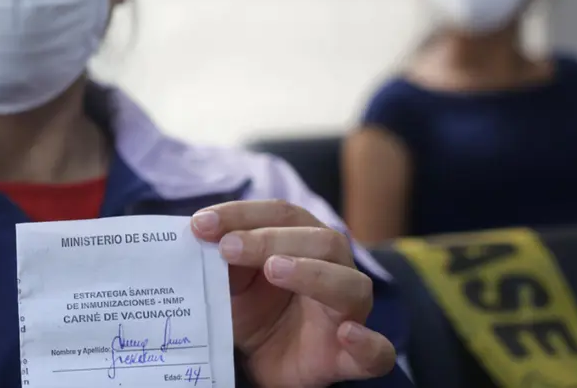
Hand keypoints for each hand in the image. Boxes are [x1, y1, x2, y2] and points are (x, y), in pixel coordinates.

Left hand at [191, 200, 395, 387]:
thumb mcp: (228, 281)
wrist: (260, 363)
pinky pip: (377, 351)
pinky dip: (367, 343)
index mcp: (304, 241)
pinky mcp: (351, 357)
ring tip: (274, 270)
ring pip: (350, 285)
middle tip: (227, 248)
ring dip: (312, 273)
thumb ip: (221, 257)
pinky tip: (346, 334)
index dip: (242, 214)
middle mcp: (334, 269)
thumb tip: (199, 230)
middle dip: (270, 238)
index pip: (282, 212)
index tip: (201, 223)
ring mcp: (347, 313)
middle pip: (320, 240)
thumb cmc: (250, 309)